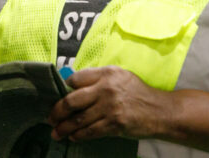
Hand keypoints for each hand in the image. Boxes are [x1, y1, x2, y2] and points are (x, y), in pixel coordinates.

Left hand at [48, 66, 169, 142]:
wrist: (157, 110)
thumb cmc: (137, 92)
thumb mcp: (120, 76)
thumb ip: (100, 78)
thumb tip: (74, 86)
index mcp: (107, 73)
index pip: (77, 78)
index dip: (64, 88)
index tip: (58, 96)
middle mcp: (106, 88)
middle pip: (72, 100)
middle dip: (57, 111)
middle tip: (50, 118)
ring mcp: (109, 107)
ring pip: (78, 119)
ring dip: (63, 128)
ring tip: (56, 132)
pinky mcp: (113, 124)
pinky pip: (89, 131)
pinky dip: (78, 135)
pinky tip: (73, 136)